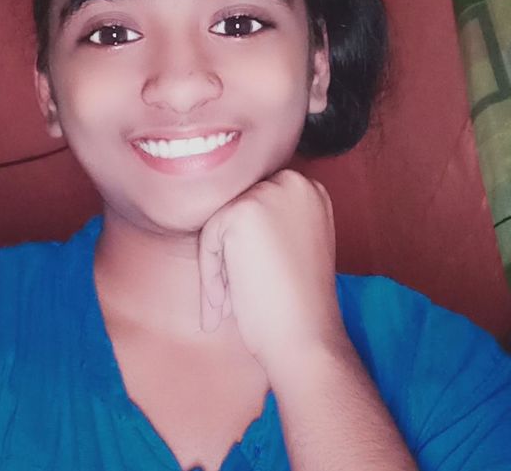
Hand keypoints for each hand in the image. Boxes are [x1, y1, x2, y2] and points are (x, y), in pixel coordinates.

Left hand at [198, 169, 342, 370]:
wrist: (306, 337)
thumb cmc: (297, 301)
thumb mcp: (293, 246)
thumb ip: (270, 223)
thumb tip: (227, 218)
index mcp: (310, 190)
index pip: (257, 204)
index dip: (246, 245)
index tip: (242, 279)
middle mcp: (294, 182)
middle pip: (237, 211)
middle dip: (229, 254)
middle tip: (231, 296)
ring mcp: (270, 192)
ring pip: (220, 224)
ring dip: (219, 267)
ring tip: (227, 304)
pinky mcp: (244, 210)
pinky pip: (209, 238)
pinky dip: (210, 273)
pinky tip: (224, 303)